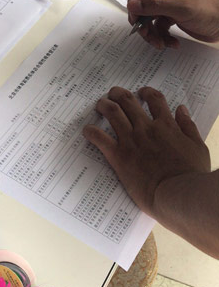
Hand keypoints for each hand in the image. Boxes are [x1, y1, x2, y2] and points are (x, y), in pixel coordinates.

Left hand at [83, 86, 210, 216]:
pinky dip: (91, 132)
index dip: (146, 92)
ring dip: (103, 105)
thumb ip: (189, 126)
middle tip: (113, 94)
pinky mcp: (119, 156)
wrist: (177, 194)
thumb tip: (182, 110)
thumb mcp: (198, 147)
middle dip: (118, 94)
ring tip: (100, 105)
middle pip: (128, 101)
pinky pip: (100, 138)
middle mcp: (146, 128)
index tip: (141, 92)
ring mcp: (131, 140)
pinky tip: (87, 130)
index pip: (154, 99)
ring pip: (112, 113)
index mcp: (166, 125)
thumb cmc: (191, 175)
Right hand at [127, 0, 218, 47]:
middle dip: (143, 21)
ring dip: (151, 33)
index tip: (135, 16)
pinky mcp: (171, 16)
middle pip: (142, 3)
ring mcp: (168, 3)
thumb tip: (132, 5)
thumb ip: (156, 5)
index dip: (135, 0)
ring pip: (148, 17)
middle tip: (146, 34)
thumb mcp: (182, 8)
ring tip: (160, 43)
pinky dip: (161, 36)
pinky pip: (157, 26)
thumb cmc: (211, 11)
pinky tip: (172, 42)